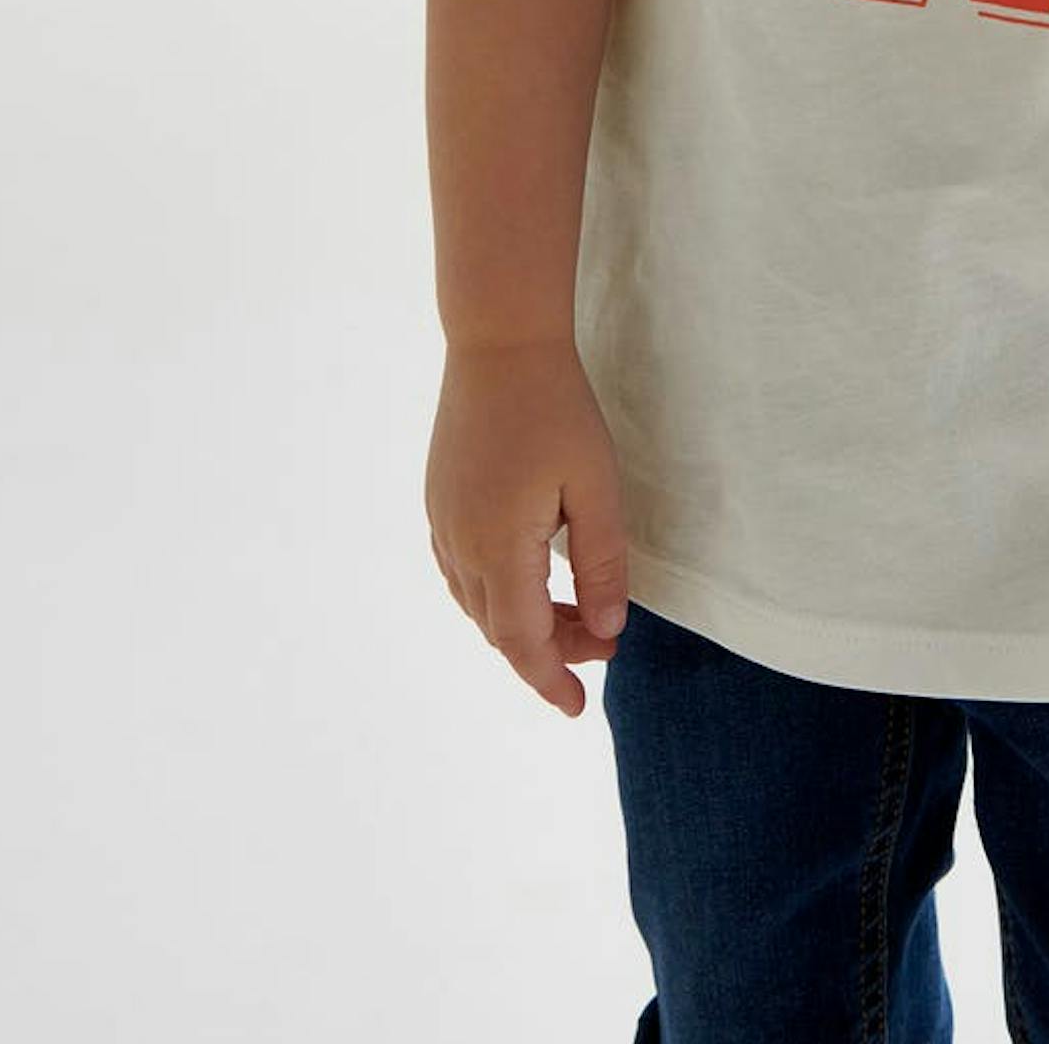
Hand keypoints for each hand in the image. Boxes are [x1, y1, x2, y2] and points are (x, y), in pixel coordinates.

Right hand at [425, 337, 630, 717]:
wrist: (498, 340)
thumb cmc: (556, 408)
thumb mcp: (596, 486)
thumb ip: (602, 562)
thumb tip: (609, 629)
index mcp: (499, 547)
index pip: (521, 642)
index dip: (550, 680)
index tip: (579, 707)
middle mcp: (460, 544)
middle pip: (500, 627)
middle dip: (550, 649)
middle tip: (603, 642)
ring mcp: (442, 520)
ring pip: (477, 602)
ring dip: (524, 620)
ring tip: (575, 613)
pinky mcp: (439, 499)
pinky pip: (462, 570)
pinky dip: (497, 591)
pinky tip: (530, 576)